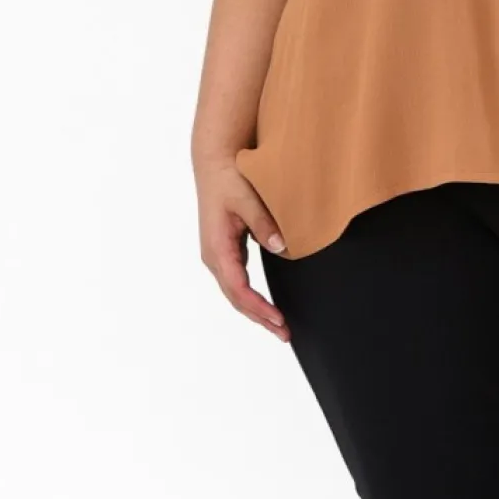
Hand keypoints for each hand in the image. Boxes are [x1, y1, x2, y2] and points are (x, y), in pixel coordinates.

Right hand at [195, 157, 291, 340]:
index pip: (239, 288)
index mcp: (218, 248)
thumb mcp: (247, 198)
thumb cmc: (229, 179)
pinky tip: (267, 307)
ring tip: (279, 327)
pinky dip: (252, 299)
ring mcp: (218, 257)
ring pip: (236, 294)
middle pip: (236, 298)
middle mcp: (214, 257)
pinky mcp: (225, 253)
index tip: (278, 319)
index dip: (259, 307)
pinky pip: (238, 283)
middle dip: (260, 318)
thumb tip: (281, 246)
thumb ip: (264, 223)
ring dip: (256, 312)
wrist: (214, 164)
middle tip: (285, 334)